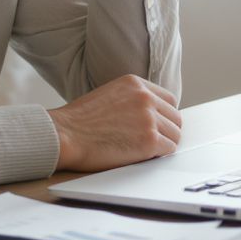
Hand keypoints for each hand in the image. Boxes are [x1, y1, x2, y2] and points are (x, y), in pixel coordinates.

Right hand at [47, 75, 181, 171]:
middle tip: (153, 142)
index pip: (169, 99)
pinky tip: (142, 156)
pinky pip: (169, 149)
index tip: (158, 126)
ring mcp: (149, 118)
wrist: (64, 134)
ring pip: (175, 134)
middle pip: (175, 117)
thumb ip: (132, 100)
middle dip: (167, 131)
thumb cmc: (79, 121)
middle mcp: (145, 97)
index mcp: (135, 83)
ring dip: (163, 144)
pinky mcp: (149, 140)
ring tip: (144, 150)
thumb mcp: (110, 95)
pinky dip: (159, 155)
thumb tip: (151, 115)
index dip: (164, 116)